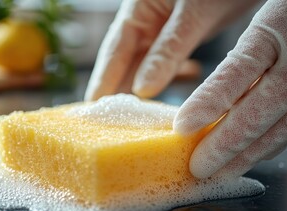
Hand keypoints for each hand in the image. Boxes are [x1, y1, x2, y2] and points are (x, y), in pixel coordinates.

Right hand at [85, 0, 258, 100]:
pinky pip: (171, 61)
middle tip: (111, 123)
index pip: (115, 50)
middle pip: (128, 60)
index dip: (103, 81)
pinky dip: (171, 76)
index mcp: (140, 7)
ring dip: (147, 88)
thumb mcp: (193, 15)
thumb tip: (142, 89)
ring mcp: (167, 27)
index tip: (94, 109)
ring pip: (149, 64)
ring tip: (140, 116)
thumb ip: (168, 50)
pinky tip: (174, 87)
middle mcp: (149, 18)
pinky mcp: (186, 33)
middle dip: (121, 90)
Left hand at [174, 0, 286, 178]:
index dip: (206, 106)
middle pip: (256, 116)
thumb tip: (200, 109)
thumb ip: (233, 67)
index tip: (181, 128)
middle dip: (223, 148)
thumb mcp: (256, 28)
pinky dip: (265, 149)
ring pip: (276, 133)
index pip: (233, 77)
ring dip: (244, 157)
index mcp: (272, 39)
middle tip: (198, 168)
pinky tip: (246, 157)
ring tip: (218, 173)